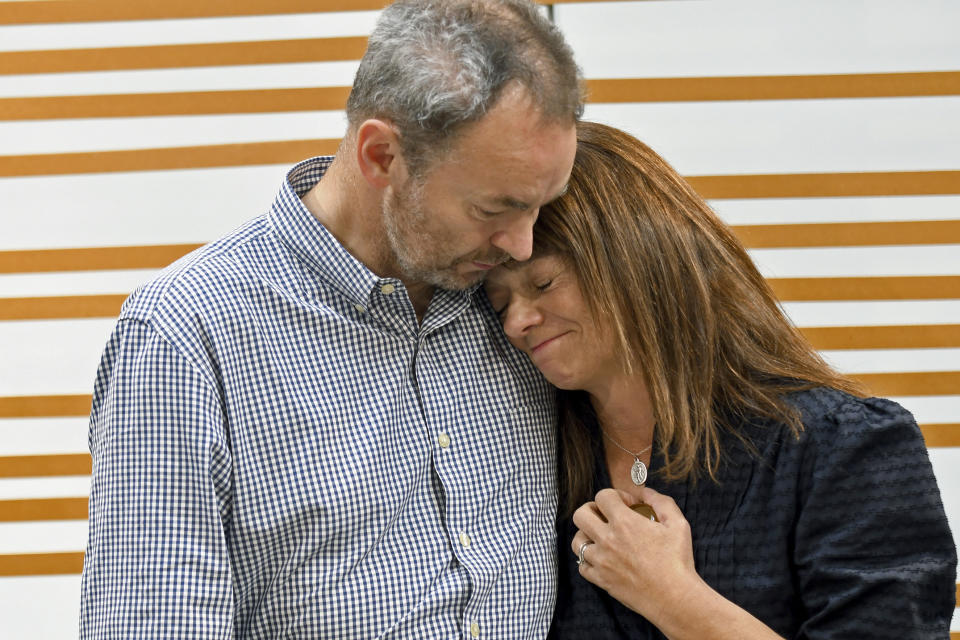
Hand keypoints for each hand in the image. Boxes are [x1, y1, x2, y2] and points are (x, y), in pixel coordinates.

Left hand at [571, 487, 701, 625]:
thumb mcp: (677, 524)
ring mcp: (601, 561)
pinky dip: (589, 560)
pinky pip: (582, 566)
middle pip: (580, 514)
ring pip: (577, 541)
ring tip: (602, 538)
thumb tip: (645, 492)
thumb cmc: (678, 561)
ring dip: (587, 535)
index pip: (602, 496)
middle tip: (606, 516)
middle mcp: (607, 540)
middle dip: (592, 510)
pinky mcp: (601, 580)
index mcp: (624, 523)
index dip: (616, 495)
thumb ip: (660, 501)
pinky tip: (603, 559)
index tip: (629, 506)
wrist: (674, 598)